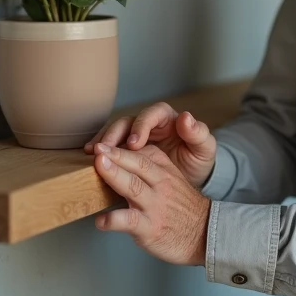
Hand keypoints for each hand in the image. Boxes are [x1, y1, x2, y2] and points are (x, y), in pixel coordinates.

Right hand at [85, 102, 215, 188]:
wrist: (190, 180)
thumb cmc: (198, 160)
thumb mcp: (205, 149)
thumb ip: (198, 133)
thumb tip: (186, 117)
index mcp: (167, 119)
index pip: (152, 115)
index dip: (141, 126)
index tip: (134, 143)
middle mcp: (149, 124)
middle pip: (128, 122)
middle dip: (115, 135)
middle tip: (106, 150)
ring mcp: (135, 136)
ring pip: (115, 132)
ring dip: (104, 141)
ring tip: (94, 154)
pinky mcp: (126, 150)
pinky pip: (111, 146)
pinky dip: (101, 150)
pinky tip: (91, 159)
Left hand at [92, 143, 210, 265]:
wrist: (205, 234)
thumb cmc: (181, 207)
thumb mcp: (171, 180)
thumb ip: (149, 168)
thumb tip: (117, 159)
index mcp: (164, 170)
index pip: (142, 153)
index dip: (121, 145)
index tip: (101, 143)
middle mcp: (160, 184)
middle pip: (138, 164)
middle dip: (116, 154)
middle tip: (98, 147)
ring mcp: (155, 206)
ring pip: (133, 186)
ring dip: (115, 175)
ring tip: (98, 166)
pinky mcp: (150, 228)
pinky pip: (131, 221)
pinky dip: (114, 220)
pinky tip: (101, 220)